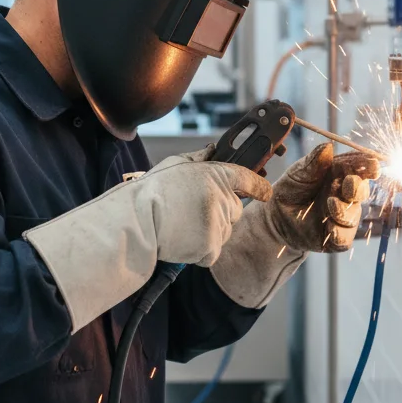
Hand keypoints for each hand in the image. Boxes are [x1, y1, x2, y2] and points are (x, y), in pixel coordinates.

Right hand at [145, 151, 272, 266]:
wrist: (137, 220)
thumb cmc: (151, 191)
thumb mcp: (174, 164)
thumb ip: (199, 159)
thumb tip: (212, 151)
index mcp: (216, 175)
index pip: (248, 179)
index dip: (259, 186)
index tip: (264, 192)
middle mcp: (222, 199)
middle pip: (235, 209)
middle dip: (221, 212)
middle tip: (193, 212)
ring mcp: (218, 224)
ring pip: (224, 231)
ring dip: (210, 232)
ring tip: (182, 226)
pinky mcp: (211, 247)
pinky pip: (213, 251)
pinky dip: (200, 251)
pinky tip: (182, 240)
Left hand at [263, 142, 378, 252]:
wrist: (275, 216)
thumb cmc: (290, 189)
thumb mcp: (298, 172)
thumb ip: (313, 162)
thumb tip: (327, 146)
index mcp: (340, 175)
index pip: (359, 169)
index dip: (369, 166)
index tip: (373, 165)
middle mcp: (345, 195)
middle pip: (361, 191)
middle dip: (359, 187)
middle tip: (349, 183)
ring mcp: (342, 217)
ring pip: (354, 215)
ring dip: (345, 209)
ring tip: (330, 203)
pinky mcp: (336, 237)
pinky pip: (344, 238)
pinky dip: (339, 232)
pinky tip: (329, 226)